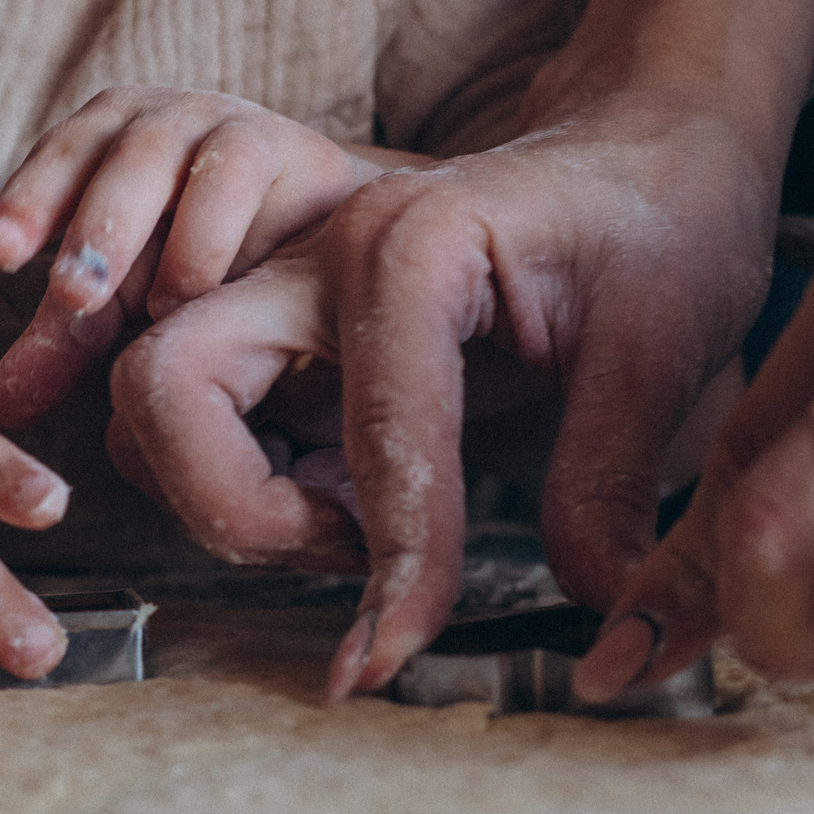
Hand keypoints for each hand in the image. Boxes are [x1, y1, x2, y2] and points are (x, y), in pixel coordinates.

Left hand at [0, 86, 396, 429]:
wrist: (315, 243)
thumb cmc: (189, 267)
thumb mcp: (118, 307)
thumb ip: (60, 345)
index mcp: (100, 145)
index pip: (56, 162)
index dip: (26, 203)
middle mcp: (158, 125)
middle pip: (115, 157)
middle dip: (94, 225)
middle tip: (73, 295)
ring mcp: (225, 129)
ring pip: (186, 158)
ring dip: (170, 234)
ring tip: (157, 312)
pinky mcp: (291, 147)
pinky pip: (247, 173)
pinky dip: (223, 232)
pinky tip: (210, 294)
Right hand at [28, 0, 813, 699]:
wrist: (638, 150)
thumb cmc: (656, 224)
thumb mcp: (661, 351)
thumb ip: (609, 487)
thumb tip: (606, 627)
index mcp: (412, 244)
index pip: (371, 433)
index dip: (388, 565)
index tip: (389, 664)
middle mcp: (316, 255)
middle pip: (165, 390)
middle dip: (231, 505)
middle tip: (347, 551)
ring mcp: (280, 289)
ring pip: (152, 413)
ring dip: (229, 500)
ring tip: (355, 528)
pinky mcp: (275, 332)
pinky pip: (191, 423)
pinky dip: (240, 485)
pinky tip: (345, 501)